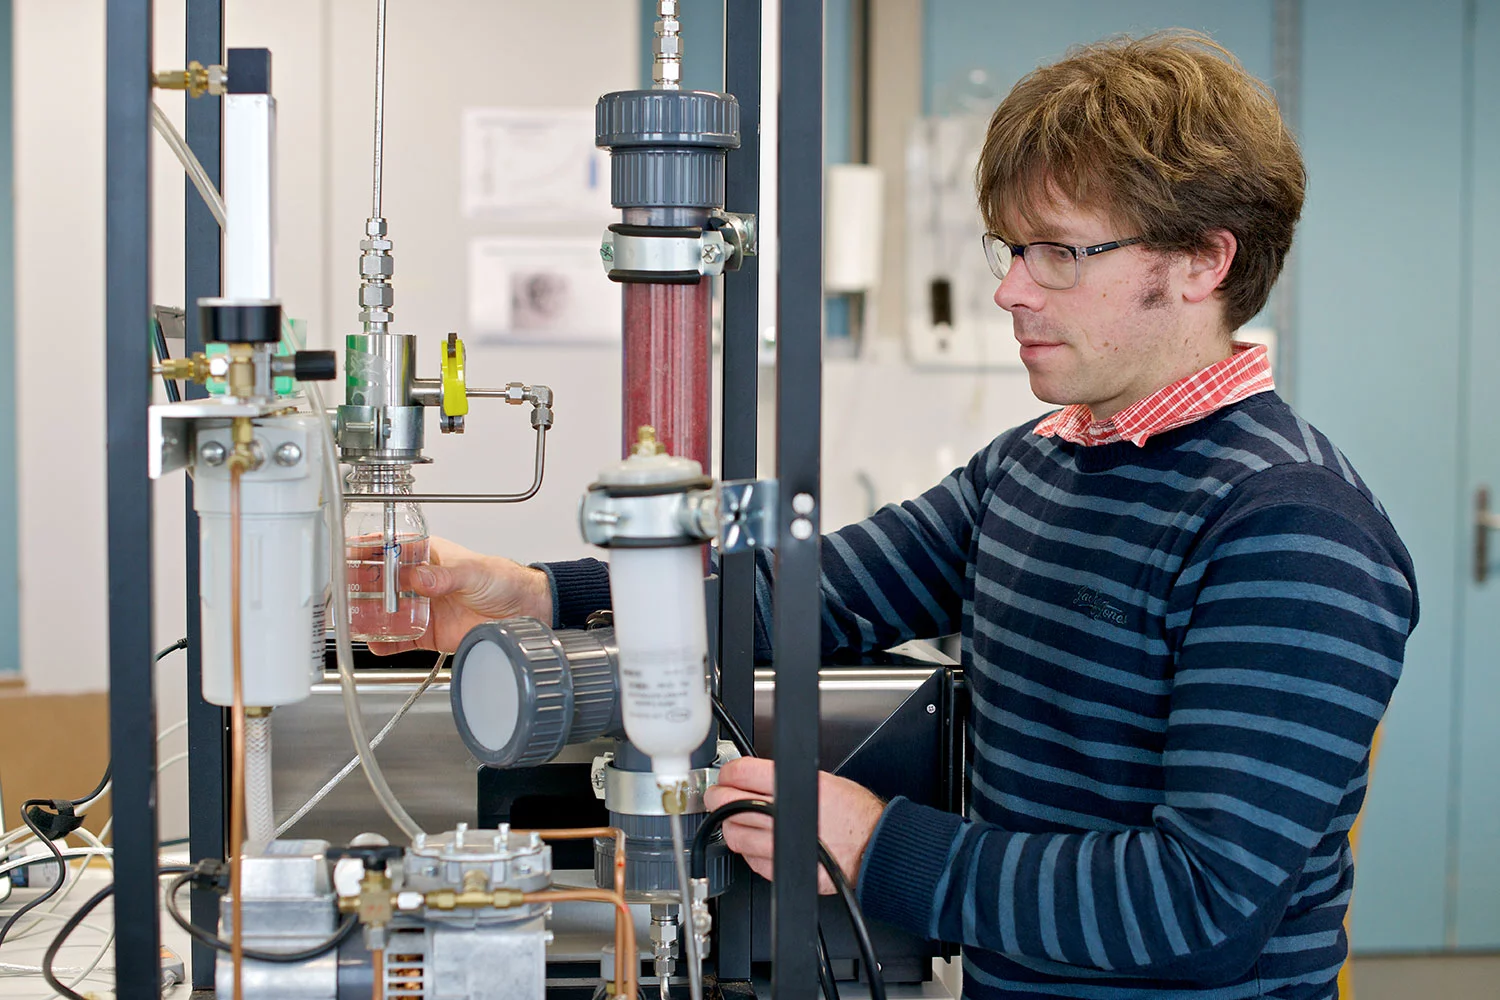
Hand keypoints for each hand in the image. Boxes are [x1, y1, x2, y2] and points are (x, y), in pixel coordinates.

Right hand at [364, 537, 552, 654]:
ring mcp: (422, 607)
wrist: (524, 609)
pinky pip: (400, 639)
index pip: (391, 549)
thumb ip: (445, 576)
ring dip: (368, 616)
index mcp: (428, 555)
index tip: (348, 556)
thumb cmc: (503, 580)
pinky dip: (385, 642)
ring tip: (352, 621)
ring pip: (385, 611)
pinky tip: (375, 643)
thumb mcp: (474, 572)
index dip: (367, 551)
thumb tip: (419, 577)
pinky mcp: (428, 632)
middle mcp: (420, 581)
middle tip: (344, 593)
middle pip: (380, 582)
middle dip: (359, 587)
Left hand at [703, 757, 885, 893]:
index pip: (741, 773)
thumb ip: (785, 779)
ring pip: (733, 834)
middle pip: (729, 803)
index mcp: (794, 787)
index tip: (724, 776)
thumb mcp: (823, 780)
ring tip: (738, 820)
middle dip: (718, 797)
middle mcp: (785, 816)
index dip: (726, 773)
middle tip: (718, 796)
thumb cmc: (855, 814)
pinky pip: (750, 860)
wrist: (874, 846)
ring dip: (729, 826)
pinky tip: (759, 842)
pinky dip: (748, 851)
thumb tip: (751, 777)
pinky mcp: (783, 869)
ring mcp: (781, 845)